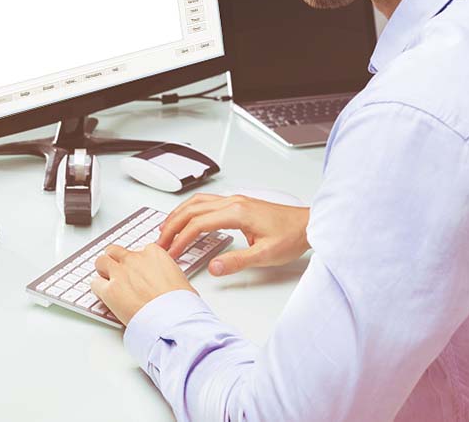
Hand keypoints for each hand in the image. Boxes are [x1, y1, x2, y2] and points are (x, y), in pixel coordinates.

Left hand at [91, 244, 195, 324]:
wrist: (173, 318)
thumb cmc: (180, 303)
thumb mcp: (180, 279)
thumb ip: (166, 273)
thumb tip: (166, 280)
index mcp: (153, 253)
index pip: (137, 250)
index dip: (135, 262)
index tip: (137, 271)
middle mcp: (134, 259)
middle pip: (115, 251)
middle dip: (115, 261)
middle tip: (118, 273)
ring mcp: (120, 273)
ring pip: (101, 261)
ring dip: (103, 270)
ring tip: (108, 282)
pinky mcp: (110, 290)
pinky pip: (95, 283)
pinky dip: (98, 289)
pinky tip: (105, 296)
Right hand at [157, 193, 310, 275]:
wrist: (308, 224)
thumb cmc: (292, 236)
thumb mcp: (266, 255)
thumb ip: (237, 262)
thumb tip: (213, 267)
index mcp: (237, 212)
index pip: (198, 224)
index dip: (181, 239)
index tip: (171, 252)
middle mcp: (233, 202)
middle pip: (191, 209)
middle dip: (172, 226)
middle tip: (160, 243)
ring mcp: (235, 200)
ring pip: (196, 202)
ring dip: (178, 215)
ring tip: (166, 230)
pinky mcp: (238, 203)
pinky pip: (206, 202)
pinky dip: (190, 211)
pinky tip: (187, 219)